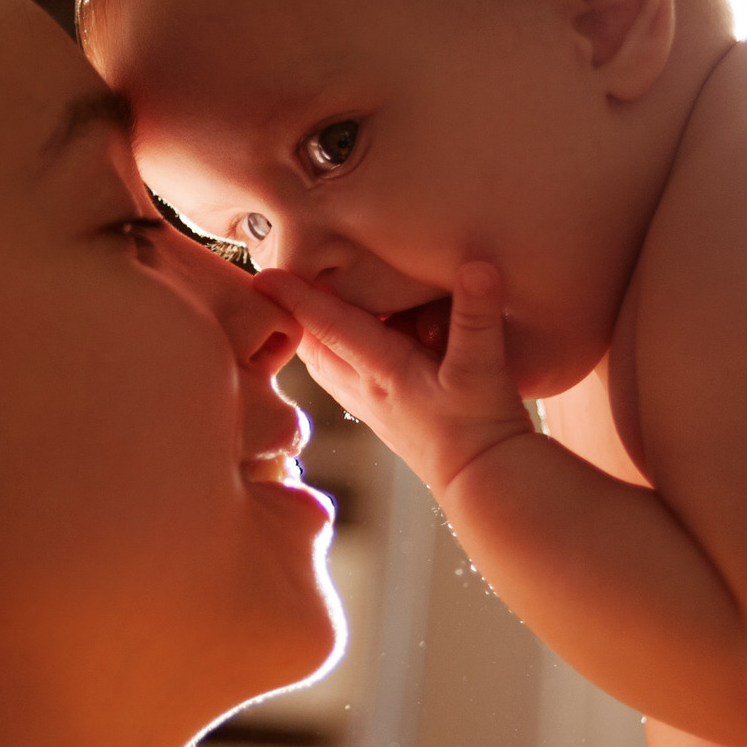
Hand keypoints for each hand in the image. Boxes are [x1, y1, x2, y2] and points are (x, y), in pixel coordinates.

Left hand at [253, 262, 534, 496]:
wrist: (483, 479)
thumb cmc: (481, 427)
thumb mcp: (482, 369)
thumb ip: (477, 317)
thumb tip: (477, 267)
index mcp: (383, 370)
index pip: (330, 327)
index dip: (298, 298)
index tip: (263, 276)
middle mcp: (365, 387)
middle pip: (314, 344)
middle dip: (294, 312)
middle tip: (277, 277)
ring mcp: (368, 401)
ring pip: (325, 358)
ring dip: (314, 329)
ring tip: (305, 299)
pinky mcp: (379, 410)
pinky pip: (343, 370)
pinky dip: (335, 346)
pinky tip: (346, 333)